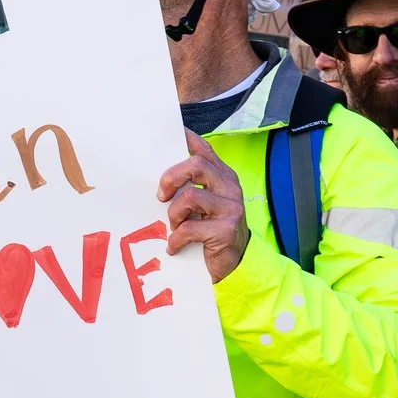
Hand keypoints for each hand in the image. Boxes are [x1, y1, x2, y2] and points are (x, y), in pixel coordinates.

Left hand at [158, 129, 252, 283]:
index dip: (187, 138)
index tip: (171, 131)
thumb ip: (191, 188)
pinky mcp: (226, 230)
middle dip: (171, 178)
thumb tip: (161, 178)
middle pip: (196, 166)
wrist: (236, 266)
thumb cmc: (213, 233)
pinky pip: (190, 228)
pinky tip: (174, 246)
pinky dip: (176, 239)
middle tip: (161, 195)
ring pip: (190, 197)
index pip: (204, 149)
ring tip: (175, 226)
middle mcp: (230, 188)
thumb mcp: (204, 206)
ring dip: (174, 214)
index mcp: (223, 177)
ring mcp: (231, 208)